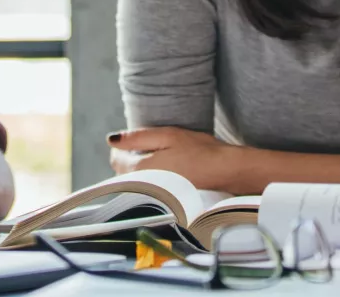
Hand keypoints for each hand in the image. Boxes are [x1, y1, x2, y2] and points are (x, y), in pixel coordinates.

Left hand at [105, 127, 234, 188]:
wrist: (227, 172)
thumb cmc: (200, 151)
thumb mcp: (168, 136)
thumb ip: (138, 138)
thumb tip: (111, 140)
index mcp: (142, 169)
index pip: (116, 159)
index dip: (123, 147)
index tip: (138, 141)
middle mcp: (145, 187)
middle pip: (124, 172)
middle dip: (131, 160)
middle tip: (152, 148)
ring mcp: (155, 197)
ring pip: (136, 182)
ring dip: (141, 171)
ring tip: (162, 160)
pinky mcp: (166, 203)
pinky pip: (149, 191)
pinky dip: (153, 181)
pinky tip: (169, 173)